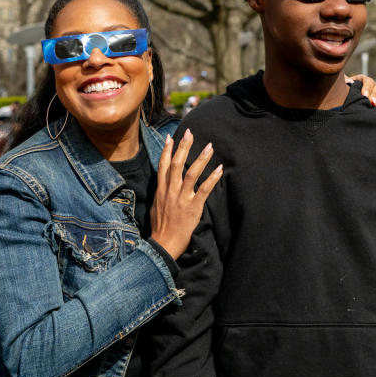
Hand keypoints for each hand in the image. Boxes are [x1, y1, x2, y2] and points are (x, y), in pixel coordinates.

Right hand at [149, 129, 223, 259]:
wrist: (163, 244)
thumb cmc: (160, 228)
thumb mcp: (156, 207)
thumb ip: (161, 194)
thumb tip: (164, 185)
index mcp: (161, 190)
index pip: (163, 165)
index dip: (167, 150)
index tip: (171, 137)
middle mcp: (170, 191)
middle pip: (176, 163)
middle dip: (183, 147)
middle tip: (190, 133)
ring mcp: (182, 198)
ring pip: (191, 173)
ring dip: (201, 158)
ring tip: (209, 147)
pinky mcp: (193, 207)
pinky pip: (204, 190)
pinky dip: (212, 178)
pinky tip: (219, 169)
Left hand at [346, 74, 375, 108]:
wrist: (348, 95)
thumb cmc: (345, 91)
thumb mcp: (343, 86)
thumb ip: (344, 84)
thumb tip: (345, 82)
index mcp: (363, 80)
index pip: (367, 81)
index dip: (366, 88)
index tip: (364, 95)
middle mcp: (373, 85)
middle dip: (375, 96)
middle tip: (372, 103)